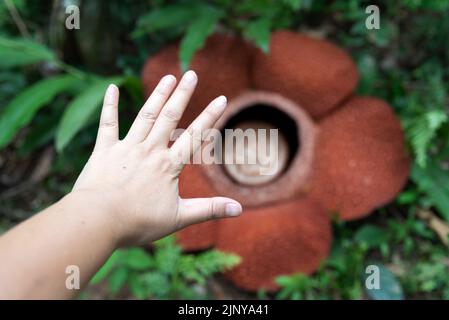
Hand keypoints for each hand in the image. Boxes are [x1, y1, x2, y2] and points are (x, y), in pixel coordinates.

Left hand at [72, 71, 241, 245]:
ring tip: (168, 77)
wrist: (98, 221)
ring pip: (146, 116)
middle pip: (170, 117)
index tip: (222, 98)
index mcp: (168, 166)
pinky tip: (111, 87)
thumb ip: (209, 209)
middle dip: (182, 94)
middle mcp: (149, 151)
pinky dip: (110, 105)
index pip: (195, 136)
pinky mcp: (104, 150)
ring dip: (157, 95)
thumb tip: (239, 209)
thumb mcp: (179, 218)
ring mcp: (126, 148)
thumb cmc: (138, 222)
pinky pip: (108, 123)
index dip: (210, 116)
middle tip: (191, 74)